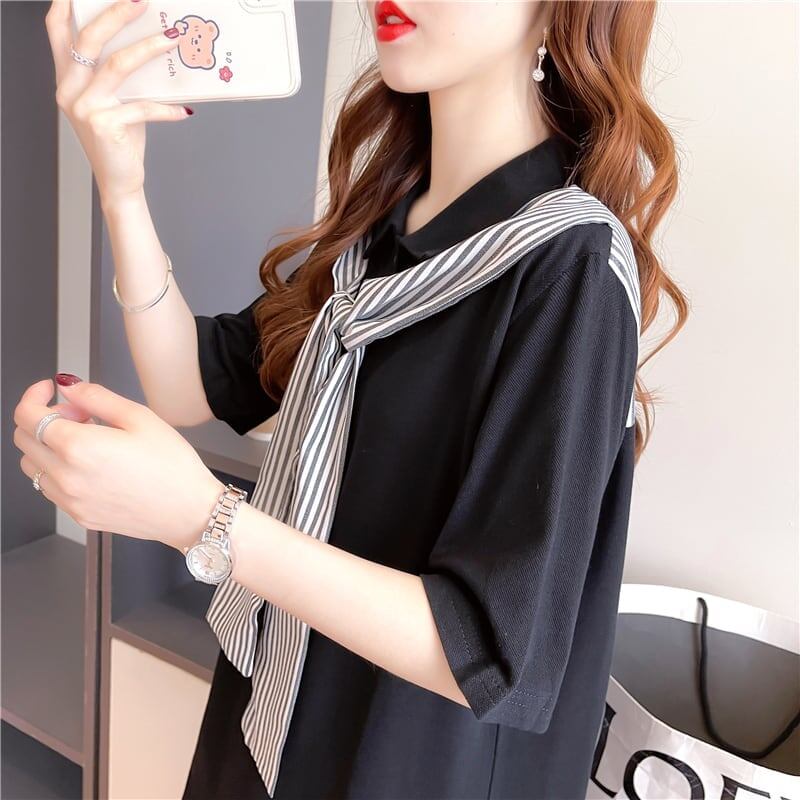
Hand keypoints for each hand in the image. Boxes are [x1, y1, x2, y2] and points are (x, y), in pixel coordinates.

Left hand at [13, 376, 225, 552]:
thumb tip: (69, 386)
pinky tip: (91, 463)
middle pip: (23, 439)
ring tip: (86, 440)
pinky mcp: (78, 514)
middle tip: (79, 413)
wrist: (188, 510)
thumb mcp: (140, 417)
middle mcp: (66, 476)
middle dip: (44, 418)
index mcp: (79, 447)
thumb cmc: (173, 466)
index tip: (48, 389)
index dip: (33, 396)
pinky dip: (58, 469)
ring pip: (31, 465)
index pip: (27, 416)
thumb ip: (96, 397)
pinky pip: (49, 487)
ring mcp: (69, 499)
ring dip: (47, 445)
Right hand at [45, 0, 191, 209]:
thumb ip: (118, 75)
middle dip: (117, 15)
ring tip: (173, 40)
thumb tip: (151, 42)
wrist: (119, 181)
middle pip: (89, 40)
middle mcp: (69, 91)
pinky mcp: (105, 125)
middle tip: (141, 1)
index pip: (57, 32)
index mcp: (67, 80)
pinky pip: (141, 107)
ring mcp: (84, 107)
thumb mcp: (115, 101)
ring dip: (148, 49)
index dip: (66, 5)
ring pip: (116, 66)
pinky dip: (166, 108)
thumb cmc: (120, 139)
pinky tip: (184, 110)